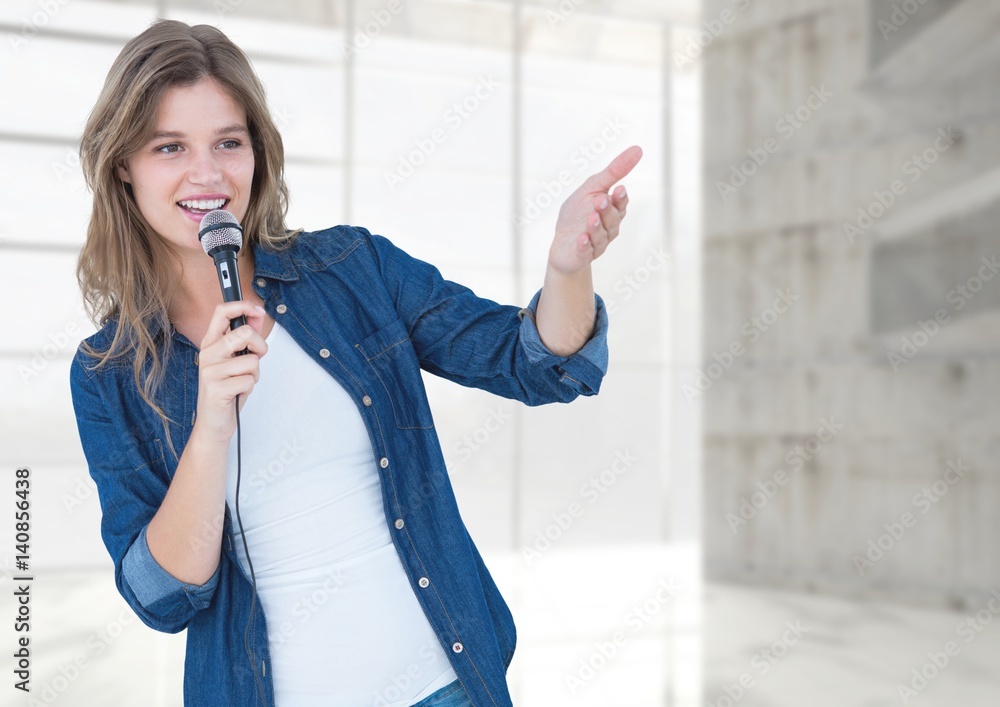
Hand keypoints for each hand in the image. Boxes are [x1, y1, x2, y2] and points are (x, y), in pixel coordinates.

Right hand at [193, 301, 268, 443]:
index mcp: (210, 344)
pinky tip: (237, 393)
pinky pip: (249, 380)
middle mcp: (208, 354)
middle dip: (259, 346)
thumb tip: (257, 315)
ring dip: (254, 373)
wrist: (213, 423)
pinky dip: (250, 387)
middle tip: (255, 358)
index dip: (242, 305)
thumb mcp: (236, 360)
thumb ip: (246, 339)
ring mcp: (210, 371)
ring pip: (251, 360)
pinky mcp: (217, 388)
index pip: (221, 312)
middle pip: (244, 333)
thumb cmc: (227, 390)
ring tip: (241, 381)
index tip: (257, 309)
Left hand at [548, 145, 642, 275]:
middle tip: (601, 201)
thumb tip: (638, 149)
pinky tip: (582, 239)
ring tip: (592, 218)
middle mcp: (608, 228)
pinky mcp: (583, 255)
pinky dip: (585, 245)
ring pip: (601, 235)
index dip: (619, 198)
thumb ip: (613, 171)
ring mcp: (597, 243)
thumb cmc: (577, 214)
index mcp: (611, 210)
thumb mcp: (592, 188)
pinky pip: (586, 251)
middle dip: (607, 211)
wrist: (562, 245)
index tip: (618, 189)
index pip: (620, 203)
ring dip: (596, 226)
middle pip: (613, 219)